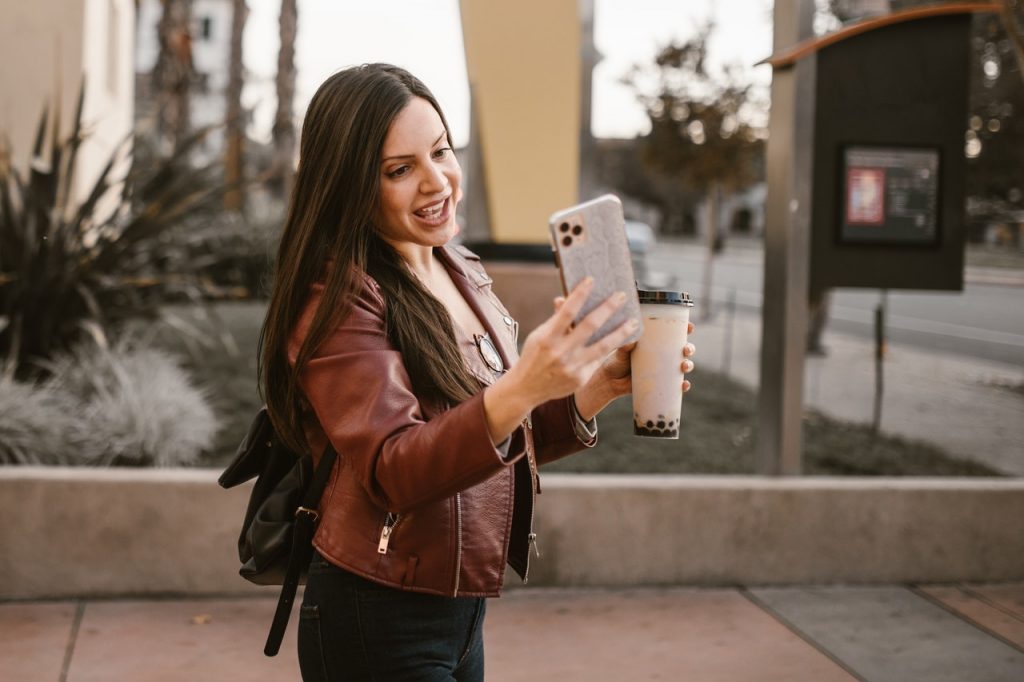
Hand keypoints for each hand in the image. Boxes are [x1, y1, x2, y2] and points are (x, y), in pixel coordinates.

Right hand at [507, 277, 638, 406]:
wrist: (526, 389)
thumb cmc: (534, 357)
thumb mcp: (539, 336)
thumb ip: (555, 319)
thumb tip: (563, 299)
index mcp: (547, 338)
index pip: (567, 311)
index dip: (580, 294)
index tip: (591, 280)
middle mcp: (560, 352)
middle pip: (590, 326)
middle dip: (608, 308)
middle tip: (622, 296)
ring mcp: (572, 367)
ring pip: (603, 346)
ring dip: (621, 332)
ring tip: (633, 321)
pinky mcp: (580, 378)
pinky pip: (599, 359)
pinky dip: (611, 348)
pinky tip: (622, 339)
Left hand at [573, 319, 696, 420]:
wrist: (610, 382)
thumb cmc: (615, 361)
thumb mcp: (620, 351)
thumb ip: (625, 345)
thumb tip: (632, 341)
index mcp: (655, 342)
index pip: (673, 333)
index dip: (685, 329)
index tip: (690, 327)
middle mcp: (662, 354)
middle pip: (683, 349)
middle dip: (690, 348)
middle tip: (686, 350)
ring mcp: (663, 369)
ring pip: (683, 365)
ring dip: (689, 365)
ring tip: (684, 366)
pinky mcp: (661, 383)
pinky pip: (676, 385)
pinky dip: (683, 385)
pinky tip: (684, 385)